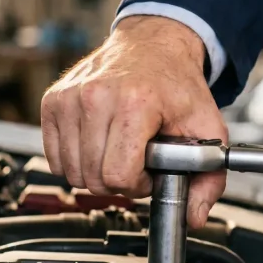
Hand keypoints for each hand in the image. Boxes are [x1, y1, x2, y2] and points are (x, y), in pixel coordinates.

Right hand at [40, 16, 226, 227]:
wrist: (153, 45)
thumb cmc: (177, 85)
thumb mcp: (208, 128)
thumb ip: (209, 179)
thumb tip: (195, 217)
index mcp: (135, 103)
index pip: (119, 175)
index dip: (138, 185)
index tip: (149, 171)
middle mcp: (96, 97)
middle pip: (93, 178)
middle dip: (119, 181)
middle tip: (137, 161)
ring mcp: (70, 97)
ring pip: (71, 172)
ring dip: (96, 172)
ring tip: (119, 150)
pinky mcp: (53, 101)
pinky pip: (54, 157)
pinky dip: (76, 160)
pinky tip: (98, 144)